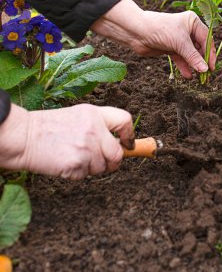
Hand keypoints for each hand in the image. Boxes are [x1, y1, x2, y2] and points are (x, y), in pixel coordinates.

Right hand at [0, 104, 133, 179]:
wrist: (24, 137)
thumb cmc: (49, 127)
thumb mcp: (78, 116)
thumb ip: (99, 125)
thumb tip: (119, 143)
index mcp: (95, 114)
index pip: (125, 121)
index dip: (129, 135)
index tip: (128, 144)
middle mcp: (94, 129)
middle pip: (118, 154)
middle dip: (113, 162)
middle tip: (102, 161)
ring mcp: (87, 147)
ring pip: (102, 168)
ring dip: (91, 168)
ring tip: (75, 156)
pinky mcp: (77, 164)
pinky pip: (86, 175)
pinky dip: (77, 173)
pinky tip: (66, 162)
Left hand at [91, 0, 216, 78]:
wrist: (137, 32)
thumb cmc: (160, 29)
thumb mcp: (180, 42)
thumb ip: (193, 56)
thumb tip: (205, 70)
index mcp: (193, 22)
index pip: (207, 39)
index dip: (210, 53)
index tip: (212, 67)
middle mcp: (187, 30)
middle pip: (200, 48)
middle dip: (202, 61)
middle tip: (206, 74)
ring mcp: (179, 40)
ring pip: (190, 55)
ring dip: (194, 65)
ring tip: (198, 77)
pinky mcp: (171, 48)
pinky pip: (181, 59)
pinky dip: (184, 67)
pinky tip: (188, 76)